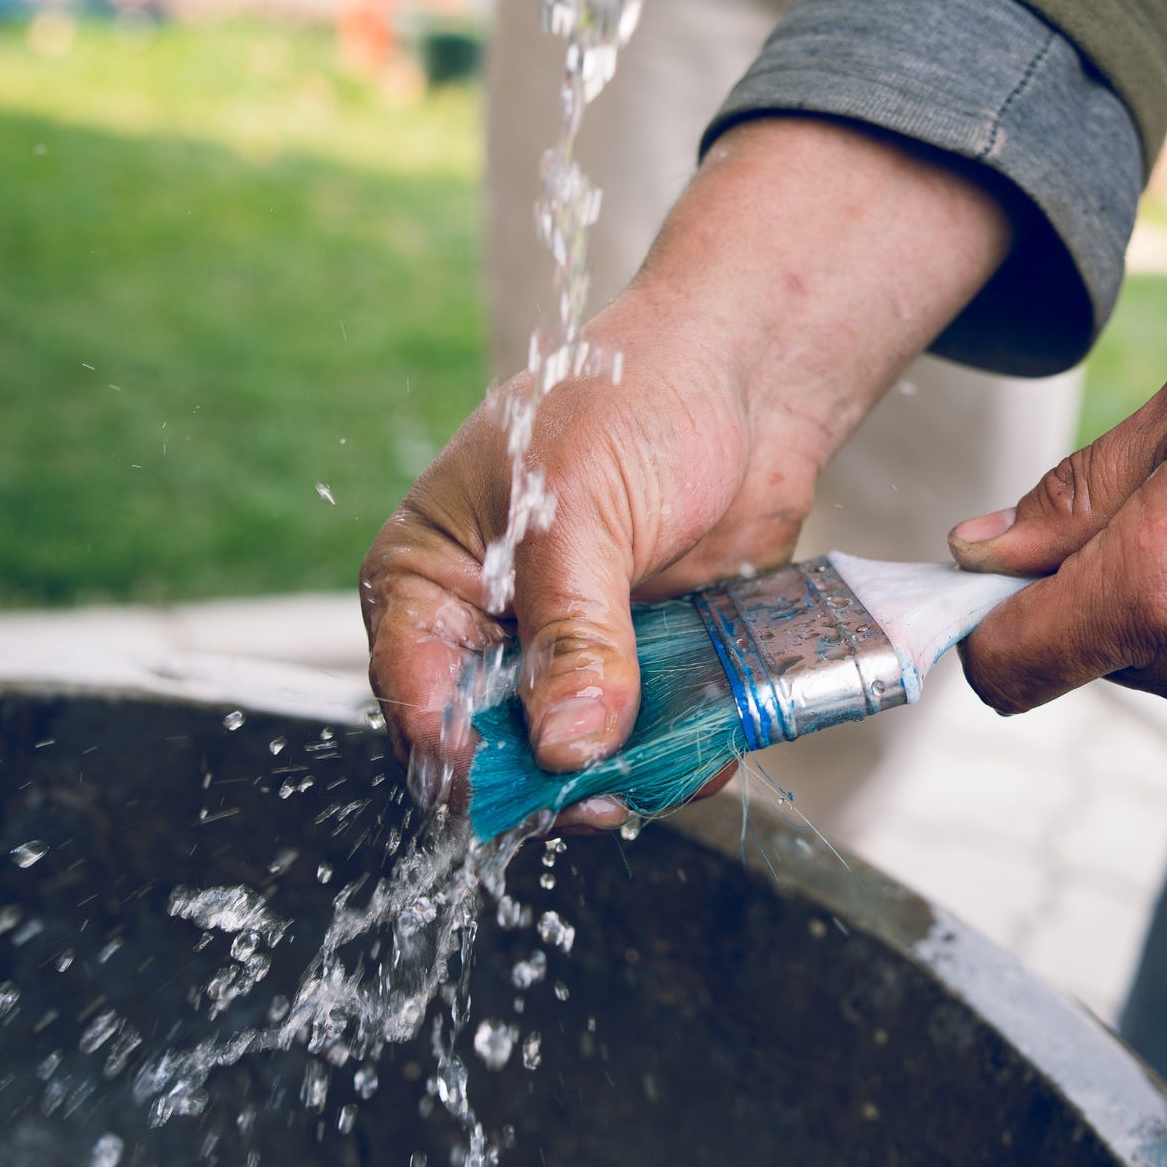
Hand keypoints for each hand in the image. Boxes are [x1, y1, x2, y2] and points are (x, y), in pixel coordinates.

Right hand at [362, 329, 806, 827]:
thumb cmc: (637, 396)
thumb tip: (565, 743)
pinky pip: (651, 740)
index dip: (456, 748)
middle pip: (493, 745)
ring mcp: (572, 651)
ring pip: (576, 758)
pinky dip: (678, 756)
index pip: (415, 688)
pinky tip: (705, 748)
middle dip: (545, 779)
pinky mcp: (646, 666)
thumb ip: (574, 628)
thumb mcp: (584, 507)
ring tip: (660, 769)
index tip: (515, 781)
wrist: (751, 374)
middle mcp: (492, 625)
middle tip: (600, 792)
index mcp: (434, 574)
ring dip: (619, 776)